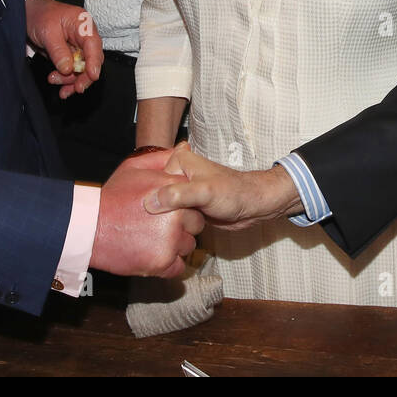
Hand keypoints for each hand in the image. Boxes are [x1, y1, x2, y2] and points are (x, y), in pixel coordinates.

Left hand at [25, 0, 103, 97]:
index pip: (93, 45)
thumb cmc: (40, 15)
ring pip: (82, 69)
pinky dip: (67, 79)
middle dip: (83, 76)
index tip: (92, 75)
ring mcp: (78, 47)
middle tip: (76, 88)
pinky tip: (60, 86)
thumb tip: (68, 68)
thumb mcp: (47, 32)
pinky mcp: (70, 55)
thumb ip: (59, 51)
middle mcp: (84, 36)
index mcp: (83, 24)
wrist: (29, 13)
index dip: (94, 61)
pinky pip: (73, 70)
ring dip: (71, 80)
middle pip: (91, 60)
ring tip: (55, 81)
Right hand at [90, 149, 204, 277]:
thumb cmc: (111, 197)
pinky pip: (179, 267)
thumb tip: (184, 147)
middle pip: (196, 224)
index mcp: (173, 191)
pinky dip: (169, 264)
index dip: (184, 204)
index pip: (195, 199)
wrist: (88, 227)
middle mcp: (176, 215)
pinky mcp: (162, 262)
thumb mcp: (134, 168)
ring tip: (153, 238)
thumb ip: (162, 158)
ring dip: (176, 245)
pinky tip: (153, 253)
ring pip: (188, 246)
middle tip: (159, 225)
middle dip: (182, 225)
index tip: (169, 208)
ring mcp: (170, 240)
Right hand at [143, 142, 301, 229]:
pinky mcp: (189, 206)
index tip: (143, 216)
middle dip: (156, 213)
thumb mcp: (204, 192)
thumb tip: (150, 203)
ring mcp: (183, 191)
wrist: (254, 206)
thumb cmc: (234, 193)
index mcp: (178, 162)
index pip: (151, 182)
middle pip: (155, 196)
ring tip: (161, 233)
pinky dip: (171, 225)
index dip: (148, 200)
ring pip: (164, 208)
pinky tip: (170, 234)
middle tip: (152, 229)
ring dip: (164, 221)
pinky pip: (173, 216)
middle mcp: (178, 174)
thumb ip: (178, 195)